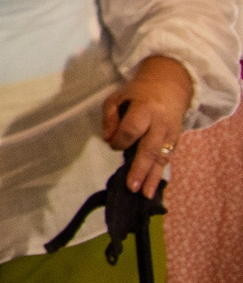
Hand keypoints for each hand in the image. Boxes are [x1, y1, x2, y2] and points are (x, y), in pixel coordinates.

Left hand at [105, 55, 194, 196]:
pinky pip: (167, 159)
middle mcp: (160, 124)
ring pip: (162, 158)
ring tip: (144, 194)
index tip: (113, 144)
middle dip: (140, 169)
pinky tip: (152, 188)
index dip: (121, 139)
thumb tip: (107, 139)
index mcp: (145, 109)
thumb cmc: (138, 94)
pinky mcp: (175, 142)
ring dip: (152, 178)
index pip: (132, 129)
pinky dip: (159, 174)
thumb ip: (110, 117)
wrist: (170, 87)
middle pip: (150, 149)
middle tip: (131, 187)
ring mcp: (171, 134)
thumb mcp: (118, 97)